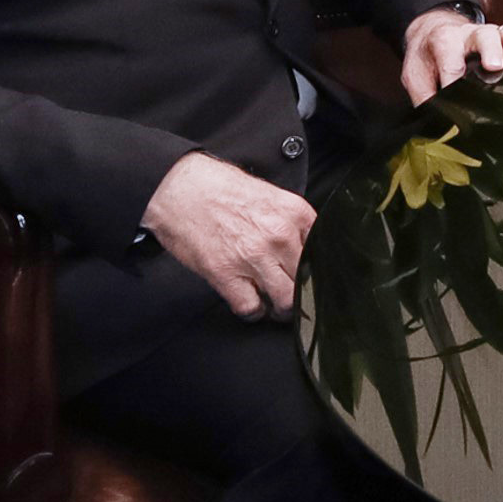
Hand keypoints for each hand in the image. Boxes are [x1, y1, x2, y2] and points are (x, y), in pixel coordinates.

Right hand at [142, 150, 315, 318]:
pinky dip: (253, 312)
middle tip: (295, 295)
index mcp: (294, 213)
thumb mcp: (269, 194)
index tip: (313, 277)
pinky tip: (253, 306)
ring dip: (282, 308)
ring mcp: (253, 256)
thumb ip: (292, 220)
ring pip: (285, 299)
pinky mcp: (225, 274)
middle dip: (302, 290)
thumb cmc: (218, 188)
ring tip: (277, 306)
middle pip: (306, 278)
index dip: (318, 268)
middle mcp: (279, 235)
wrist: (178, 188)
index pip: (323, 251)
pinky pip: (250, 307)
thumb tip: (306, 245)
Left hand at [402, 6, 502, 105]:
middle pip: (482, 37)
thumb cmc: (428, 57)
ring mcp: (490, 34)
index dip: (453, 78)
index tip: (456, 96)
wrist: (434, 31)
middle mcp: (469, 36)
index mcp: (443, 43)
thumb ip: (423, 96)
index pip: (449, 61)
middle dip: (490, 51)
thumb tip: (434, 123)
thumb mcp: (415, 75)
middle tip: (495, 66)